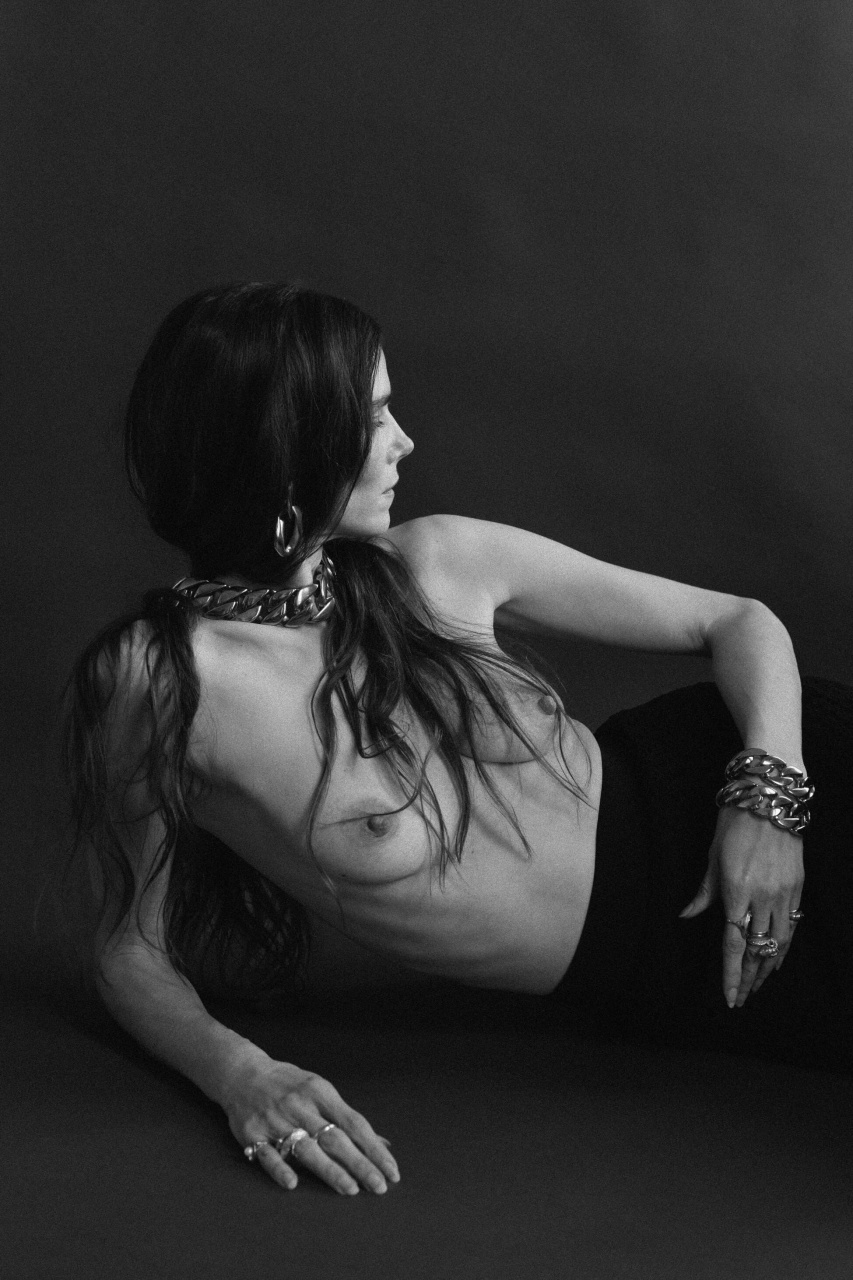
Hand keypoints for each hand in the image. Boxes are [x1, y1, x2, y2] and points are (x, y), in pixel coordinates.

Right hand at [223, 1056, 399, 1194]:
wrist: (242, 1073)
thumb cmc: (290, 1086)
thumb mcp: (320, 1091)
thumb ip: (347, 1119)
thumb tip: (382, 1144)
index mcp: (320, 1092)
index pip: (354, 1123)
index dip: (374, 1148)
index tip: (391, 1171)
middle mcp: (300, 1105)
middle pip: (334, 1137)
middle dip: (359, 1163)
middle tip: (379, 1186)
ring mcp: (275, 1119)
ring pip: (306, 1148)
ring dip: (329, 1170)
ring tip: (351, 1189)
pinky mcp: (252, 1134)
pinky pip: (266, 1154)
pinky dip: (279, 1168)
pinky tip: (293, 1183)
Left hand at [680, 806, 803, 1008]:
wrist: (770, 798)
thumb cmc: (734, 823)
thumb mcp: (712, 856)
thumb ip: (704, 892)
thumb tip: (687, 915)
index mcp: (736, 890)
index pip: (733, 945)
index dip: (731, 974)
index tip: (729, 996)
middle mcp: (762, 897)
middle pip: (757, 950)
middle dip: (748, 978)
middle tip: (741, 998)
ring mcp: (783, 892)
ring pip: (779, 943)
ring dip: (768, 967)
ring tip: (758, 985)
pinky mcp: (797, 886)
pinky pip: (792, 925)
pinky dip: (785, 946)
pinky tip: (778, 958)